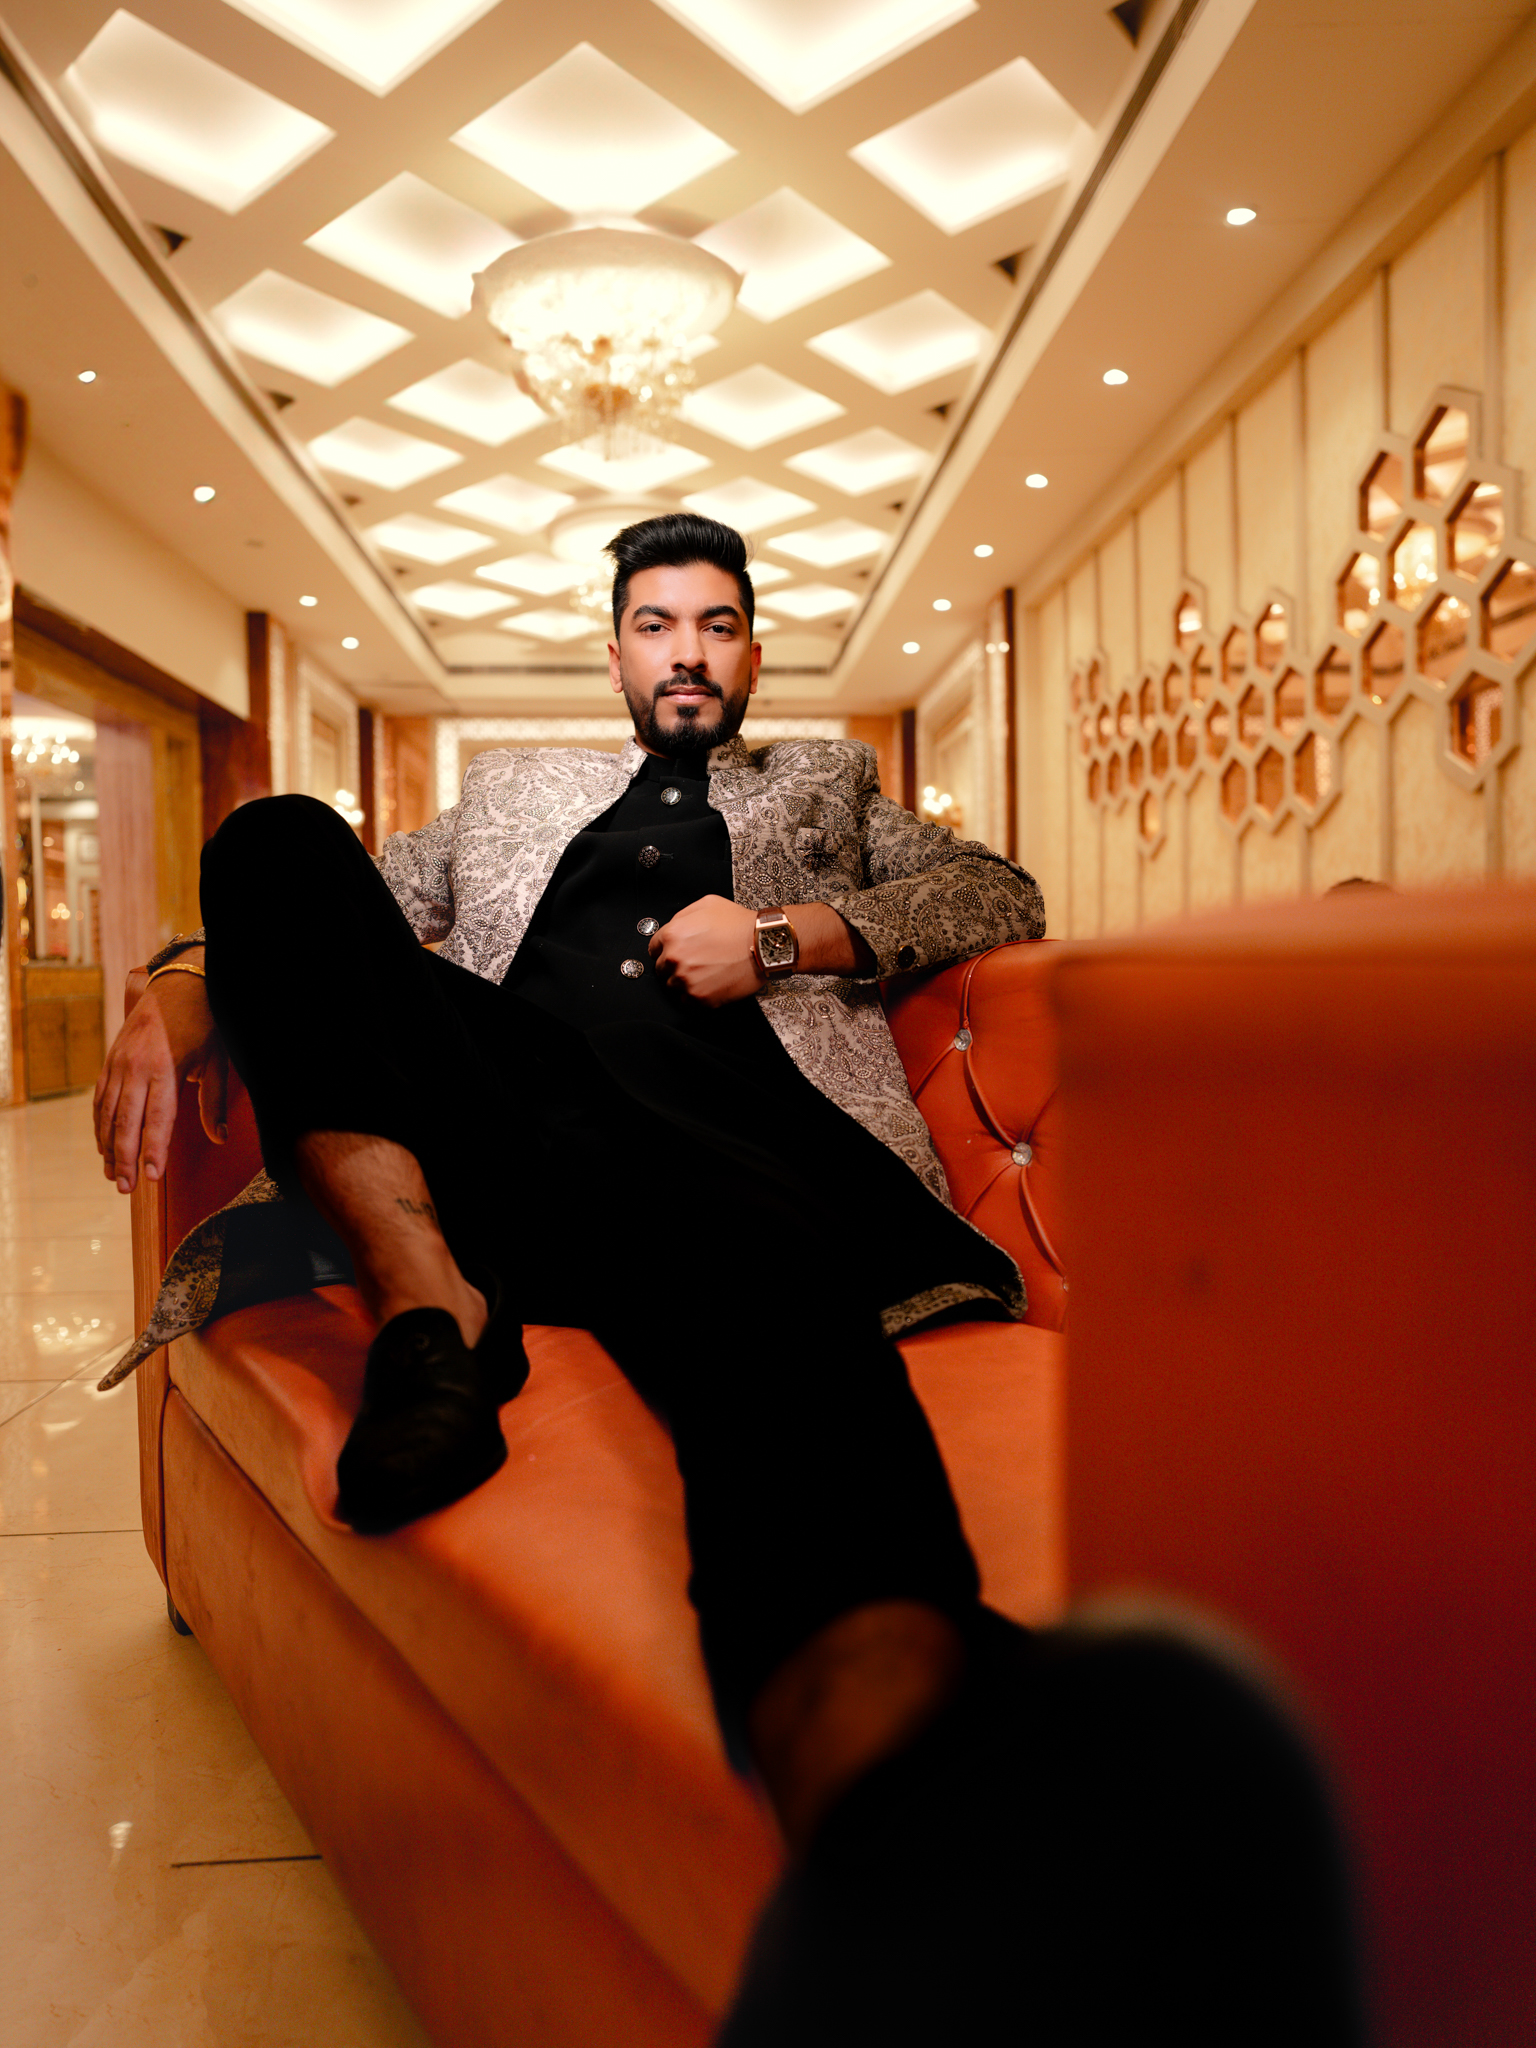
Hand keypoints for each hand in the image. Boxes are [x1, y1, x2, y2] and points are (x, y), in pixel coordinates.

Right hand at [93, 962, 227, 1192]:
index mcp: (165, 1067)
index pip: (157, 1119)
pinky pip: (100, 1097)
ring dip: (108, 1146)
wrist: (179, 982)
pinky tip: (102, 1144)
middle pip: (127, 1121)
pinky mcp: (111, 1059)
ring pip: (108, 1112)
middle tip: (125, 1188)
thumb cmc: (205, 1022)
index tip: (151, 1177)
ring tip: (112, 1174)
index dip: (153, 1150)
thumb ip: (214, 1101)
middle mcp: (136, 1066)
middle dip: (125, 1157)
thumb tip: (220, 1137)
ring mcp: (119, 1062)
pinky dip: (99, 1123)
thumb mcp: (217, 1060)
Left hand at [649, 895, 763, 1006]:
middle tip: (694, 961)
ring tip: (703, 972)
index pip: (654, 949)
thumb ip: (682, 917)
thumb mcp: (706, 904)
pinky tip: (709, 982)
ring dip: (684, 981)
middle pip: (661, 969)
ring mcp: (687, 981)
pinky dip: (695, 994)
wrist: (764, 944)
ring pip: (673, 986)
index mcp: (673, 935)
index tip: (675, 952)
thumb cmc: (739, 924)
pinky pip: (687, 1001)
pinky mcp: (701, 998)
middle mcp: (675, 959)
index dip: (665, 949)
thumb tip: (673, 928)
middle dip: (674, 965)